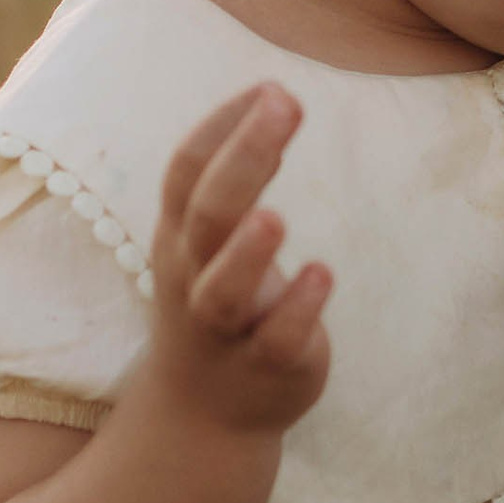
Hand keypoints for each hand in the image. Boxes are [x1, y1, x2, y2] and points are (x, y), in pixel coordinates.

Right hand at [148, 86, 333, 437]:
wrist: (203, 416)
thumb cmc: (215, 303)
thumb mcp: (207, 239)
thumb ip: (233, 175)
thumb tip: (272, 94)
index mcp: (181, 236)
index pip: (187, 170)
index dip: (222, 126)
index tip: (269, 86)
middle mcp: (193, 277)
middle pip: (207, 215)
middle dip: (243, 159)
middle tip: (285, 104)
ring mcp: (226, 328)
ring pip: (225, 291)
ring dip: (247, 254)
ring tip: (275, 216)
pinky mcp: (266, 366)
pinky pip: (276, 340)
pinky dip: (298, 310)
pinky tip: (322, 275)